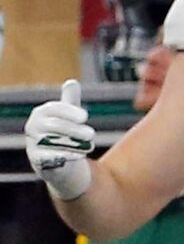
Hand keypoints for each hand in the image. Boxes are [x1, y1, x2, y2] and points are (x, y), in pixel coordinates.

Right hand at [25, 85, 96, 199]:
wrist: (60, 161)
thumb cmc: (65, 133)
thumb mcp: (68, 116)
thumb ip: (70, 101)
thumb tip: (72, 82)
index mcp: (40, 113)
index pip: (53, 109)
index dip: (69, 111)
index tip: (85, 116)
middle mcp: (33, 127)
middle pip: (55, 126)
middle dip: (76, 130)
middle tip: (92, 134)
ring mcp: (33, 143)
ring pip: (55, 142)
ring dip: (75, 144)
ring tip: (88, 146)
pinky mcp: (37, 160)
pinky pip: (50, 157)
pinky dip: (65, 156)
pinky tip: (78, 156)